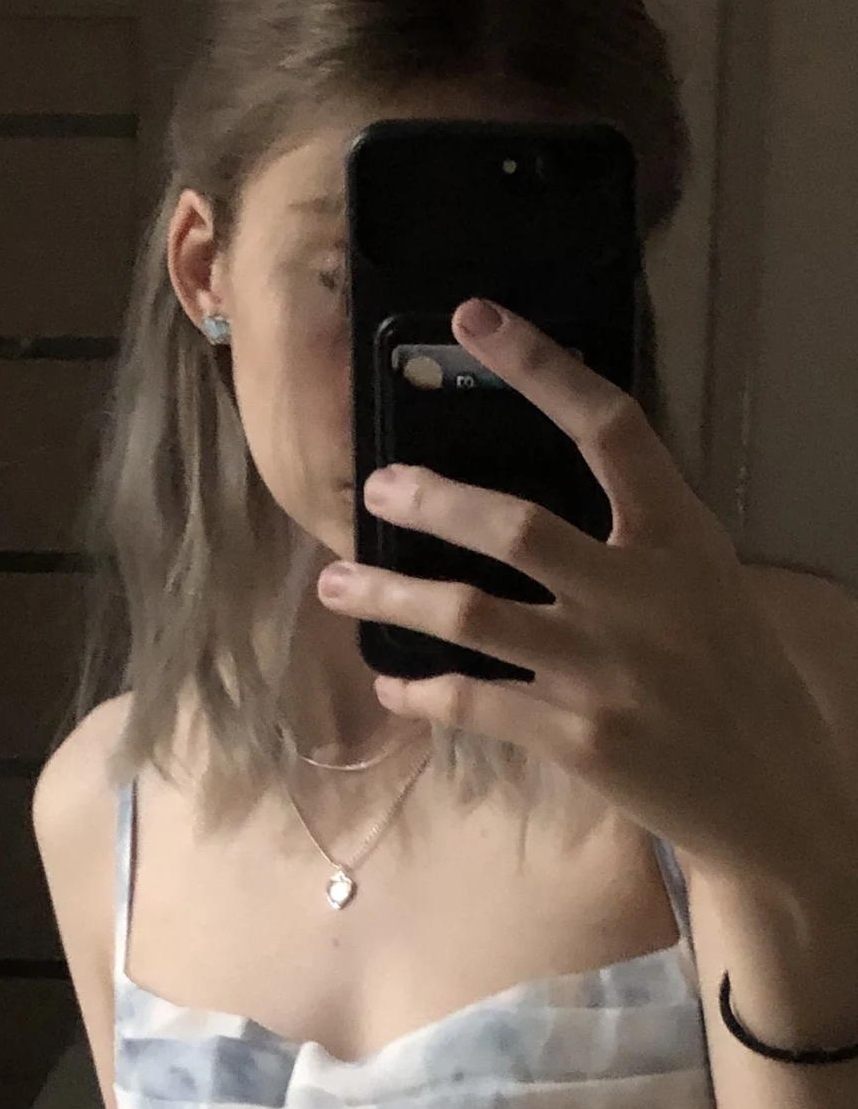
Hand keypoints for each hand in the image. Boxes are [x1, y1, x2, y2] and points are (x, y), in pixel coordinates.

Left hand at [314, 298, 848, 888]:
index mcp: (681, 537)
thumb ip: (634, 533)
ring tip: (335, 582)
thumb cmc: (730, 671)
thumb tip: (537, 489)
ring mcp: (605, 669)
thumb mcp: (704, 580)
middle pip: (516, 528)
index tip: (473, 320)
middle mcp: (641, 594)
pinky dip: (423, 691)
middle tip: (374, 487)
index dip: (540, 366)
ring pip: (470, 617)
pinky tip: (393, 682)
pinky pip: (474, 702)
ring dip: (391, 595)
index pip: (610, 427)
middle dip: (431, 502)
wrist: (772, 789)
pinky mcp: (577, 737)